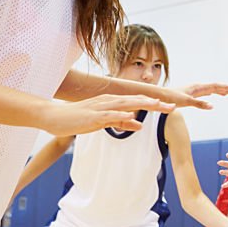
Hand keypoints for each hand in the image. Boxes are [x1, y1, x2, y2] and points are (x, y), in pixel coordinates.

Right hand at [39, 95, 173, 135]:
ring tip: (159, 106)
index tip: (172, 107)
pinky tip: (132, 116)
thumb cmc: (79, 119)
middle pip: (137, 101)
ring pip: (126, 105)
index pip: (138, 101)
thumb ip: (121, 123)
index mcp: (113, 102)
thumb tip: (139, 125)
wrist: (53, 117)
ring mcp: (101, 107)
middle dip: (156, 104)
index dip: (156, 104)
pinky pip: (109, 116)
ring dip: (143, 105)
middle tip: (174, 106)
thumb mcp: (104, 122)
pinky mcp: (92, 116)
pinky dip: (121, 116)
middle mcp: (109, 101)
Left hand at [147, 82, 227, 110]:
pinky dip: (211, 93)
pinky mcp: (190, 94)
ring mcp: (194, 90)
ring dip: (219, 91)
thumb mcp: (186, 102)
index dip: (225, 88)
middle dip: (225, 89)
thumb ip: (199, 104)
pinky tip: (212, 95)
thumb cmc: (171, 98)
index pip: (215, 86)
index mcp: (197, 87)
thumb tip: (212, 106)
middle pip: (214, 87)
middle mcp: (197, 87)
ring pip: (210, 89)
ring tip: (227, 94)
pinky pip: (204, 93)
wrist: (160, 96)